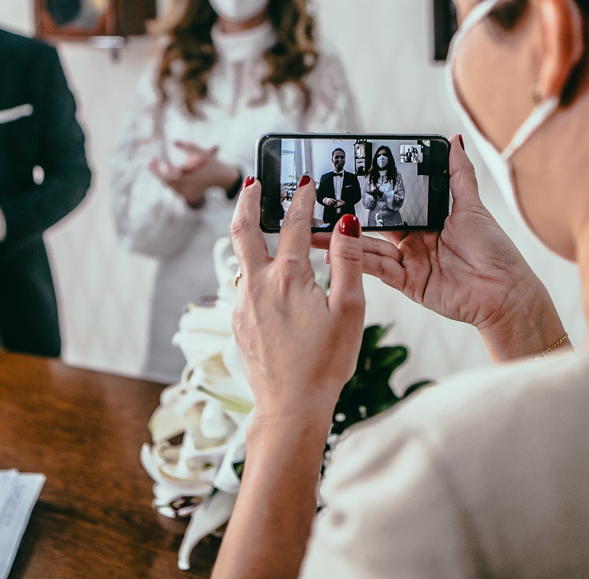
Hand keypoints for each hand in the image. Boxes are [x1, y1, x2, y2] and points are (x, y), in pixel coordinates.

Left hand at [149, 141, 239, 206]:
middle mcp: (185, 184)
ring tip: (158, 162)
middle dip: (156, 172)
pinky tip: (169, 166)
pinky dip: (169, 178)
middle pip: (164, 181)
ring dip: (162, 175)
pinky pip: (173, 187)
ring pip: (168, 185)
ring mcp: (187, 189)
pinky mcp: (187, 191)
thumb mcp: (199, 151)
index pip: (165, 176)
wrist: (219, 176)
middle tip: (150, 162)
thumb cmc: (209, 161)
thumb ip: (186, 146)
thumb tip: (173, 142)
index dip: (156, 170)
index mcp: (187, 175)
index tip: (152, 160)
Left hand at [230, 176, 365, 417]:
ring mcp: (243, 305)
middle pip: (243, 230)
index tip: (305, 181)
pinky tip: (262, 275)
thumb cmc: (325, 363)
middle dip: (247, 201)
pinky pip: (242, 285)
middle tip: (252, 182)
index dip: (301, 198)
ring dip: (246, 234)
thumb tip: (345, 223)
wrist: (290, 407)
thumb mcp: (348, 310)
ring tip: (256, 221)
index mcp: (287, 277)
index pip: (293, 224)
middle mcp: (257, 285)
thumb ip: (347, 262)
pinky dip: (250, 267)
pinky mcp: (240, 323)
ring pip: (240, 259)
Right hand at [314, 136, 562, 359]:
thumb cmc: (496, 251)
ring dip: (342, 241)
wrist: (505, 293)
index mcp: (428, 222)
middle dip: (347, 219)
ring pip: (369, 249)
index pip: (393, 205)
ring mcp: (409, 264)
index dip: (371, 196)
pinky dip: (356, 262)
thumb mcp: (473, 206)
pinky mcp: (408, 284)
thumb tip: (453, 139)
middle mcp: (415, 242)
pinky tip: (334, 253)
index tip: (346, 182)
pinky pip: (378, 270)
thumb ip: (457, 174)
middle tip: (318, 207)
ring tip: (313, 231)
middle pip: (375, 227)